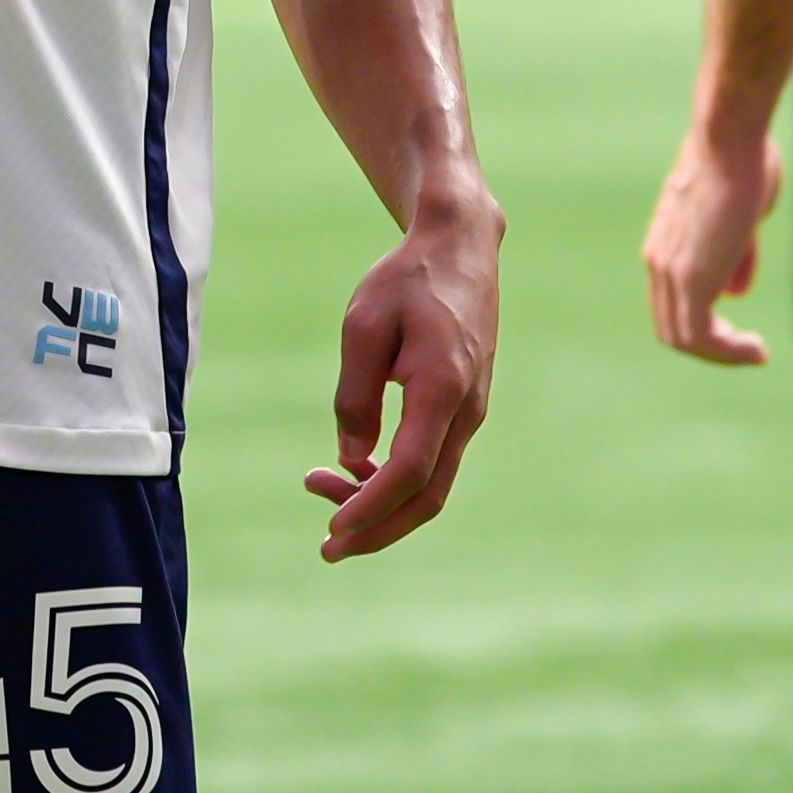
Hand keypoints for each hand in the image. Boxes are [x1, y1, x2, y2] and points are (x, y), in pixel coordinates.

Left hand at [306, 194, 498, 560]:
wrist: (459, 248)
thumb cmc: (407, 280)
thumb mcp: (363, 326)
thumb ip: (355, 395)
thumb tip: (351, 458)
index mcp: (442, 388)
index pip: (409, 473)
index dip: (370, 508)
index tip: (332, 529)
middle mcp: (466, 410)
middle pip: (427, 497)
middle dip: (377, 528)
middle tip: (327, 544)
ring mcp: (471, 413)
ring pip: (432, 484)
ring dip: (382, 503)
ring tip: (321, 486)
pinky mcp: (465, 409)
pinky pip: (434, 461)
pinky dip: (397, 479)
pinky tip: (356, 467)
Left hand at [644, 128, 785, 365]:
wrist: (730, 137)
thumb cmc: (744, 162)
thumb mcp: (742, 217)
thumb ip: (737, 256)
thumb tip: (736, 294)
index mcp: (664, 245)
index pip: (671, 304)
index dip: (705, 325)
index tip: (741, 332)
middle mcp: (658, 261)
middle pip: (671, 328)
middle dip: (712, 347)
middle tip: (751, 349)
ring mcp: (670, 271)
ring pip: (683, 338)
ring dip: (723, 354)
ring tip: (757, 352)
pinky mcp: (691, 278)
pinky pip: (701, 337)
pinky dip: (728, 352)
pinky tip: (757, 350)